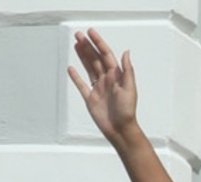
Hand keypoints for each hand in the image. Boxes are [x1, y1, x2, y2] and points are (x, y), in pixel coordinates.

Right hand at [67, 28, 138, 143]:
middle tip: (78, 34)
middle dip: (87, 46)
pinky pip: (82, 85)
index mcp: (116, 77)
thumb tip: (126, 52)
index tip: (91, 32)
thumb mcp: (129, 88)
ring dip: (82, 56)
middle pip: (95, 59)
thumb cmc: (127, 111)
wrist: (120, 129)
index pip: (106, 55)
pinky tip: (71, 68)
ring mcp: (98, 88)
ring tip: (76, 44)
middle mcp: (107, 80)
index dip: (99, 43)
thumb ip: (127, 70)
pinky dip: (76, 77)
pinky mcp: (91, 98)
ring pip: (88, 68)